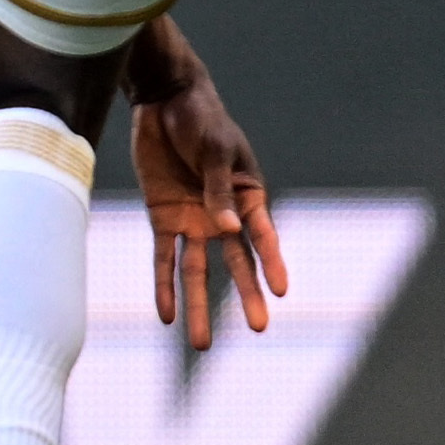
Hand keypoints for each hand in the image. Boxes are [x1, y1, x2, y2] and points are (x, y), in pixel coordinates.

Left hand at [133, 60, 282, 349]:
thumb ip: (217, 190)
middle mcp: (224, 215)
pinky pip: (163, 257)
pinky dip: (163, 285)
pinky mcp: (163, 217)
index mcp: (248, 196)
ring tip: (202, 344)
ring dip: (199, 305)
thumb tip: (227, 230)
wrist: (163, 99)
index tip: (282, 291)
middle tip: (260, 328)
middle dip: (247, 295)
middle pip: (236, 262)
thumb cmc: (200, 119)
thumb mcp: (213, 150)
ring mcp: (193, 219)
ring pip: (197, 271)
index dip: (272, 262)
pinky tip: (166, 316)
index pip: (263, 235)